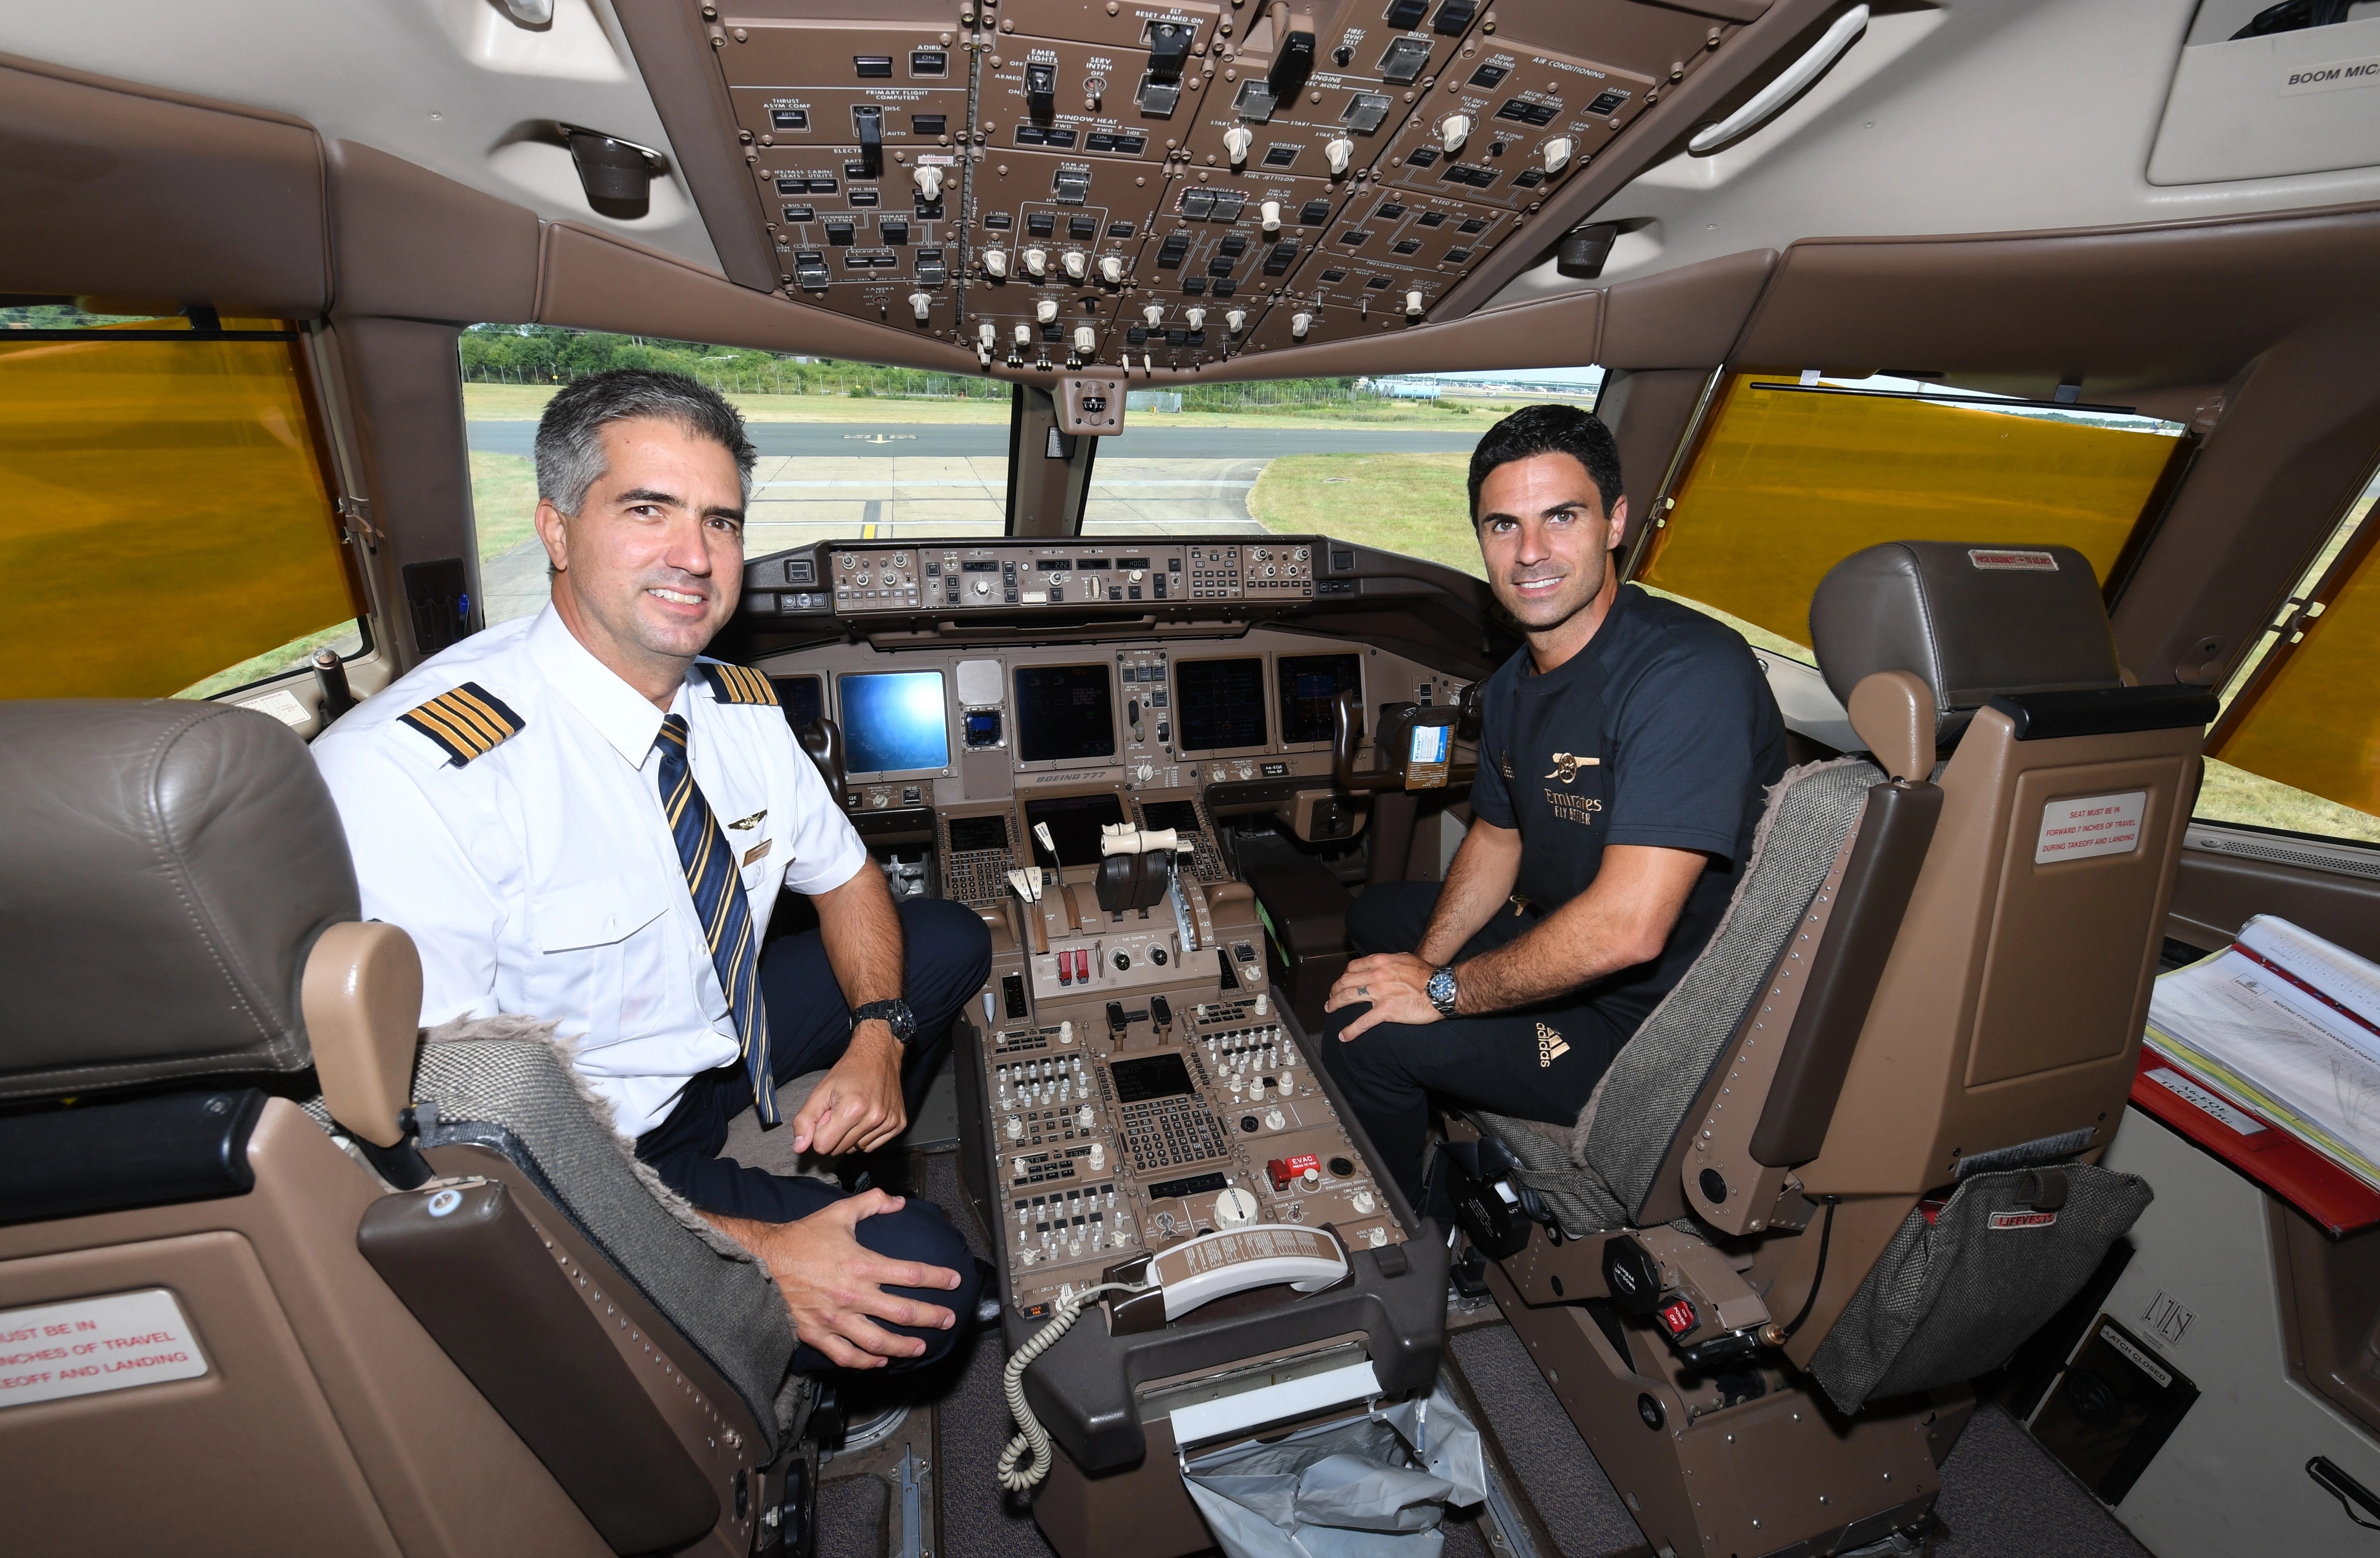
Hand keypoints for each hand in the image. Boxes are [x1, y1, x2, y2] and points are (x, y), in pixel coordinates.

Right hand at [717, 1191, 960, 1367]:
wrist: (761, 1260)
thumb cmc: (801, 1237)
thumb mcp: (838, 1212)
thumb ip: (872, 1203)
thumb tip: (899, 1201)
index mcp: (862, 1264)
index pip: (912, 1274)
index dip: (938, 1278)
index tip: (955, 1281)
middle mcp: (852, 1294)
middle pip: (902, 1312)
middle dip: (931, 1317)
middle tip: (948, 1320)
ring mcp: (835, 1318)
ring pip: (878, 1342)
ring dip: (903, 1346)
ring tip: (920, 1347)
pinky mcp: (817, 1334)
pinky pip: (846, 1356)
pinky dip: (865, 1363)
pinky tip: (879, 1362)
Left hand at [791, 1022, 907, 1155]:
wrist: (879, 1055)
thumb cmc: (849, 1071)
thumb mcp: (821, 1091)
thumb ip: (805, 1120)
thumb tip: (799, 1147)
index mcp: (852, 1109)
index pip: (823, 1146)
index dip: (820, 1133)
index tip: (827, 1116)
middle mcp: (874, 1118)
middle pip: (840, 1150)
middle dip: (834, 1134)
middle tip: (840, 1112)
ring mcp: (889, 1122)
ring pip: (857, 1149)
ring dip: (851, 1136)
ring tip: (855, 1113)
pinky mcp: (898, 1125)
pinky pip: (872, 1146)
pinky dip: (866, 1136)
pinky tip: (867, 1117)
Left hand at [1324, 952, 1442, 1041]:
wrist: (1441, 989)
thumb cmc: (1426, 974)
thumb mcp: (1406, 959)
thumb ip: (1389, 961)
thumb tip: (1380, 964)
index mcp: (1381, 962)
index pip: (1353, 968)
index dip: (1343, 976)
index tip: (1341, 983)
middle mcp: (1376, 975)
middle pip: (1346, 982)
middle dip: (1334, 990)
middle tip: (1331, 997)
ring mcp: (1380, 993)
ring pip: (1348, 998)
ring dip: (1335, 1004)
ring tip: (1330, 1010)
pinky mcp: (1386, 1011)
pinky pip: (1363, 1022)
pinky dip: (1350, 1030)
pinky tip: (1343, 1035)